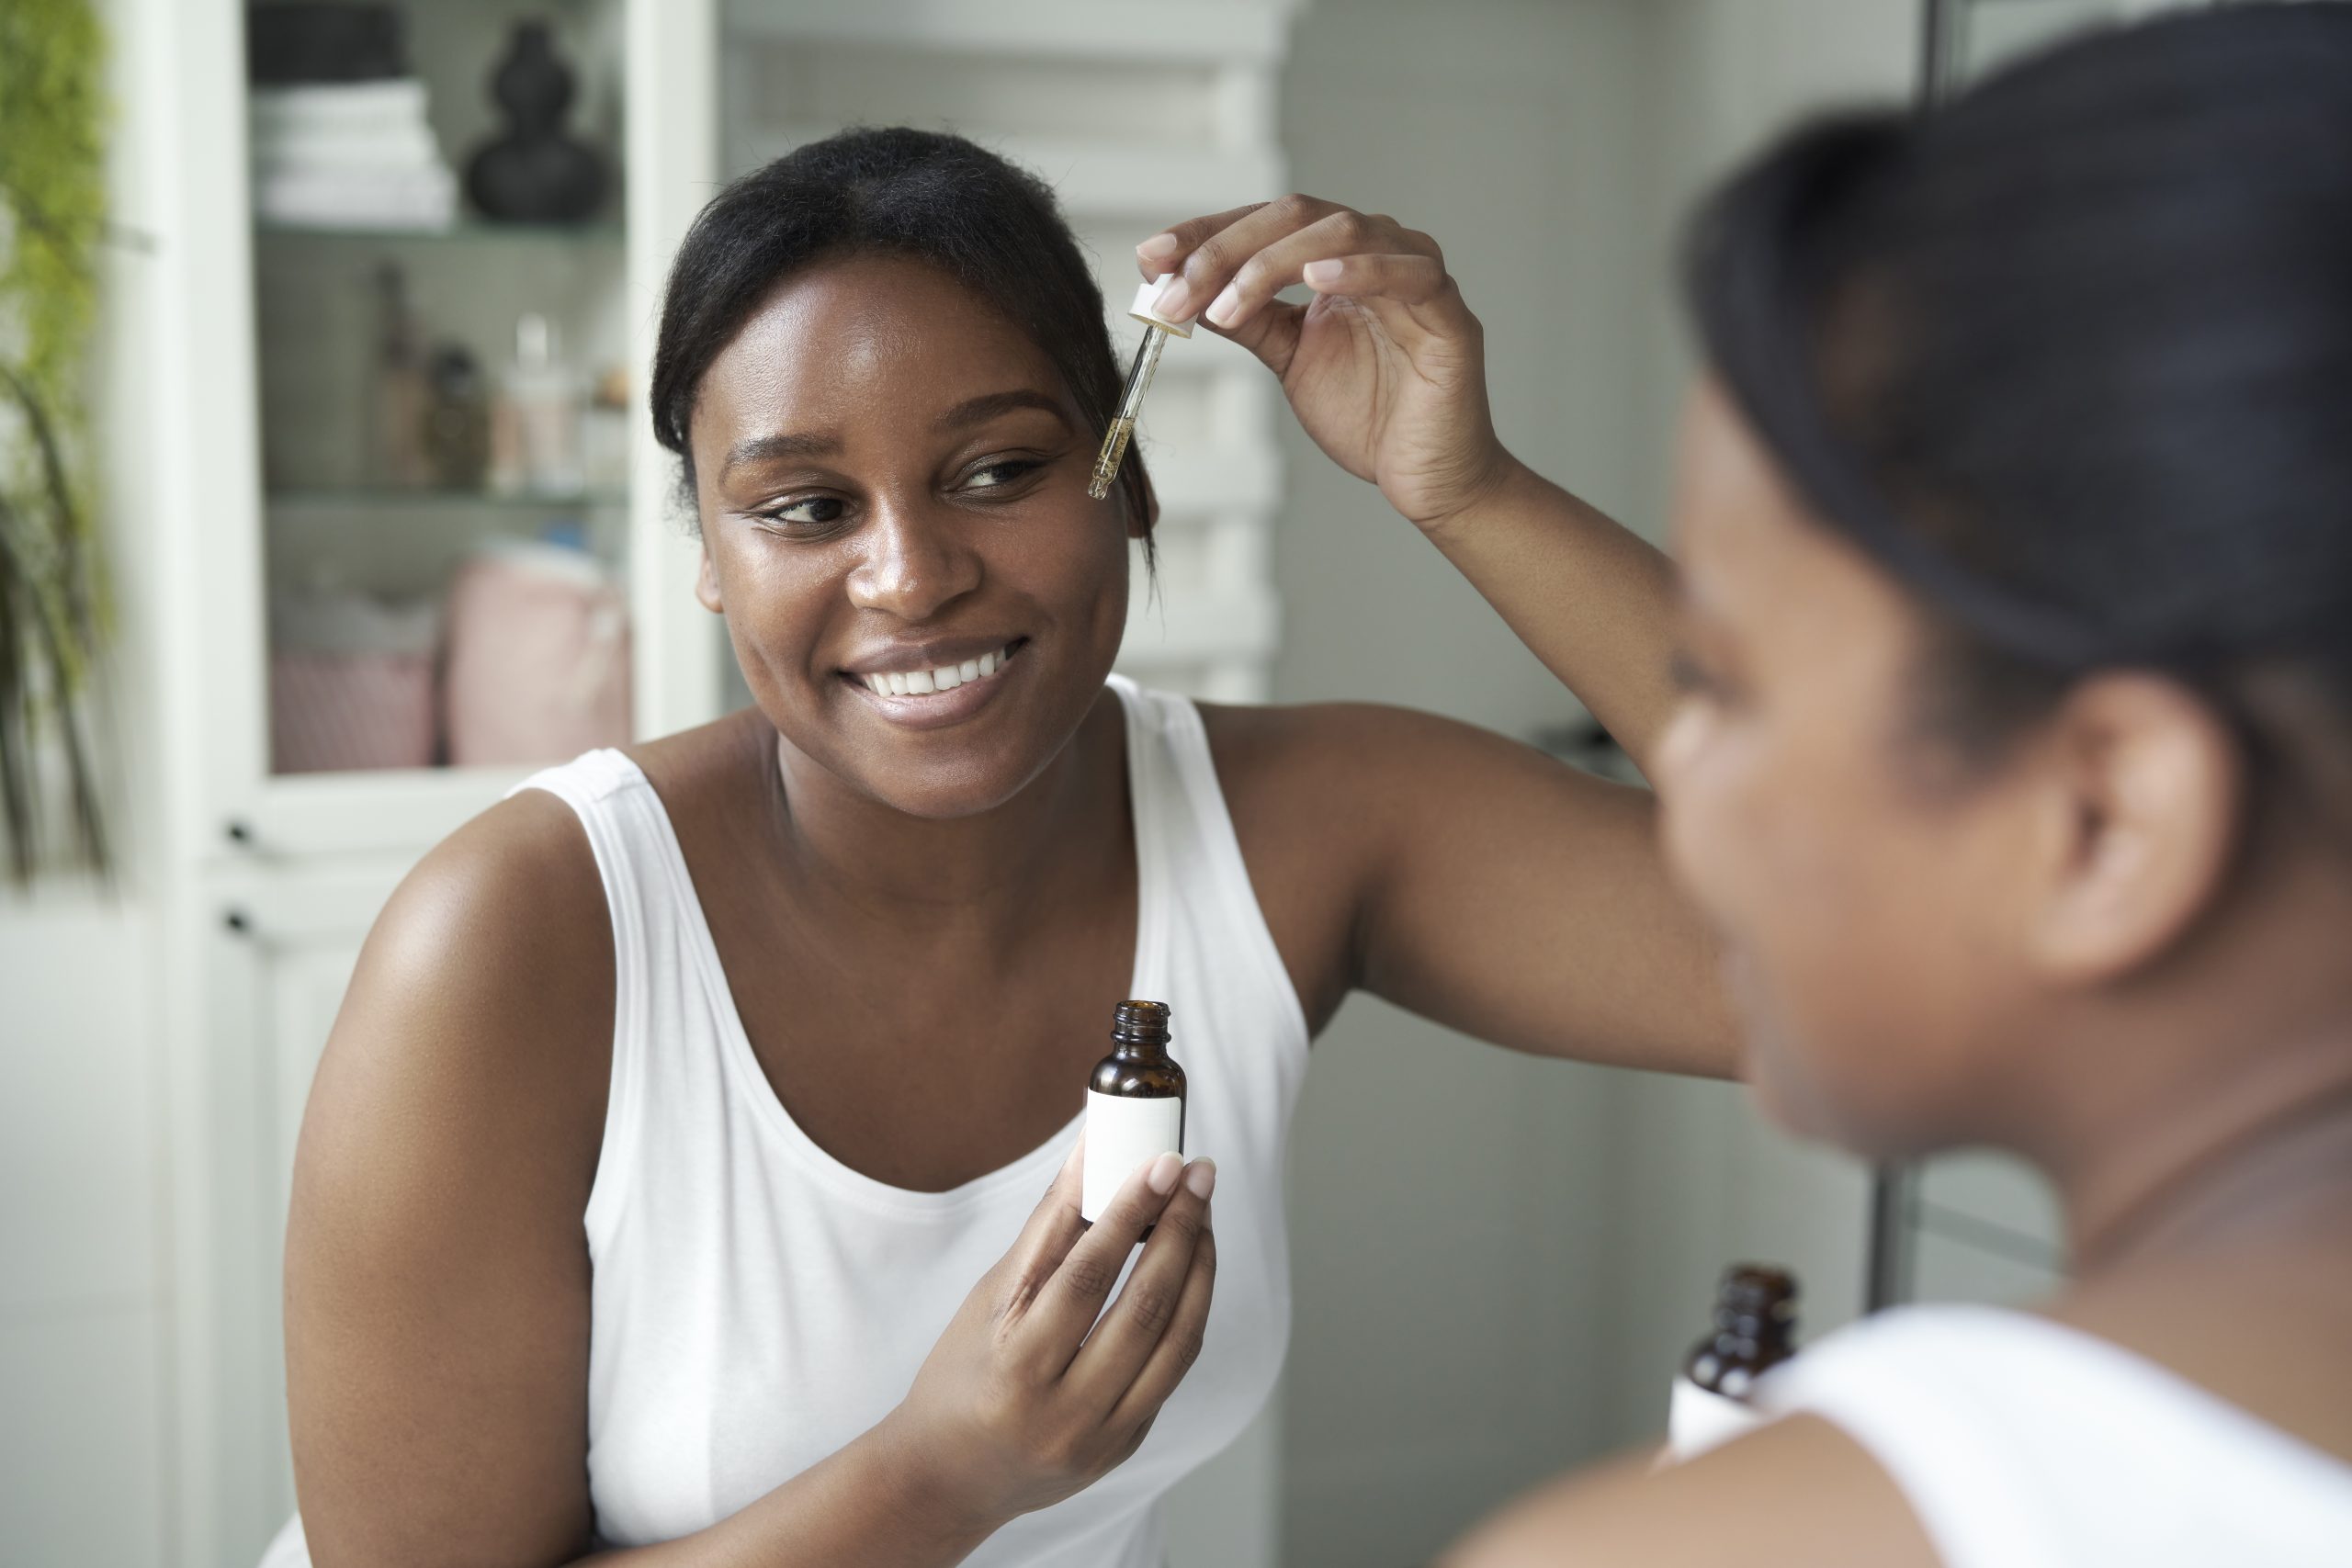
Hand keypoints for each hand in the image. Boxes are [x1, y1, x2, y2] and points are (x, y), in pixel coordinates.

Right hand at [879, 1136, 1218, 1531]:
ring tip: (1202, 1212)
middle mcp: (1063, 1412)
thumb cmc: (961, 1375)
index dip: (1130, 1214)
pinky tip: (1192, 1267)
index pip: (1085, 1279)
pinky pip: (1174, 1369)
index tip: (1161, 1162)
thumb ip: (1048, 1232)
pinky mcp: (1126, 1445)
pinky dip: (1190, 1310)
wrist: (949, 1477)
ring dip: (1198, 1267)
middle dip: (1180, 1230)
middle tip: (1197, 1173)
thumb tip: (1092, 1154)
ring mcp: (1102, 1438)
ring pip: (1175, 1341)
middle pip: (1143, 1309)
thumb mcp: (988, 1300)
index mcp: (1016, 1369)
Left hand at [1136, 196, 1518, 530]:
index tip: (1151, 259)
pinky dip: (1360, 269)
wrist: (1427, 480)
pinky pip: (1408, 274)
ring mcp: (1417, 275)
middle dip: (1224, 250)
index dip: (1205, 234)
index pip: (1265, 223)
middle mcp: (1378, 252)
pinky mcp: (1449, 315)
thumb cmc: (1370, 417)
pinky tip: (1316, 279)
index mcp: (1339, 258)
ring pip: (1341, 232)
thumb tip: (1185, 285)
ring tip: (1225, 304)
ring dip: (1271, 263)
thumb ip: (1248, 318)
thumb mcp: (1289, 359)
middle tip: (1175, 289)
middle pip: (1294, 216)